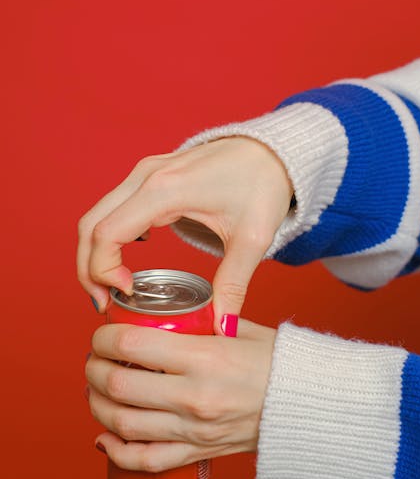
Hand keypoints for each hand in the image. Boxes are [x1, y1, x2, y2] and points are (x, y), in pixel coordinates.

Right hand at [77, 137, 292, 331]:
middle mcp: (146, 176)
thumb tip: (223, 327)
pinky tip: (130, 260)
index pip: (107, 233)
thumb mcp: (252, 238)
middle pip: (91, 225)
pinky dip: (108, 235)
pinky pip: (113, 206)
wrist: (271, 151)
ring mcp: (145, 172)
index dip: (103, 270)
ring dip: (95, 253)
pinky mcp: (150, 175)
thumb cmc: (263, 184)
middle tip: (105, 303)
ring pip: (98, 214)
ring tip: (115, 289)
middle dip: (89, 269)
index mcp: (164, 190)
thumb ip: (234, 284)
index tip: (128, 295)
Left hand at [86, 319, 275, 470]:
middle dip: (94, 368)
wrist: (309, 407)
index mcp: (205, 358)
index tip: (102, 332)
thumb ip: (204, 322)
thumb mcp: (242, 329)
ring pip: (122, 423)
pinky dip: (116, 450)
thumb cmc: (279, 364)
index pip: (133, 345)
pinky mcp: (198, 452)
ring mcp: (194, 429)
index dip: (105, 337)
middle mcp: (194, 396)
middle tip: (94, 358)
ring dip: (97, 405)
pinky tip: (106, 435)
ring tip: (96, 389)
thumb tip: (170, 313)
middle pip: (118, 385)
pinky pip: (145, 459)